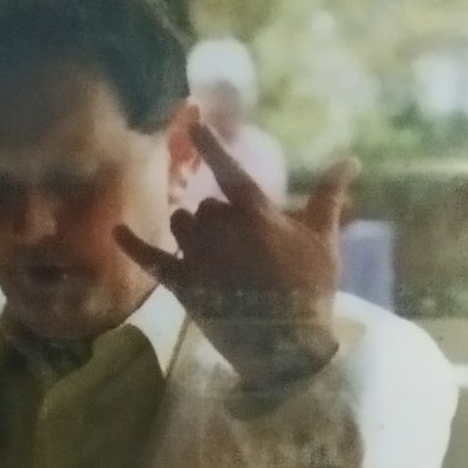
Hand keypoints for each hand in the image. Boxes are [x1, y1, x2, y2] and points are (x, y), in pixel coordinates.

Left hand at [116, 122, 359, 390]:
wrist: (287, 348)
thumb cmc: (311, 292)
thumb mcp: (323, 242)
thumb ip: (327, 198)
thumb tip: (350, 160)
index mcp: (257, 216)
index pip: (229, 171)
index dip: (211, 144)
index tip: (193, 119)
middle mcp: (222, 232)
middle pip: (207, 206)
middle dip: (220, 217)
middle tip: (244, 247)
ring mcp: (199, 259)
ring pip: (182, 224)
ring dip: (193, 229)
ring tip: (217, 251)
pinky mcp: (184, 286)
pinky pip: (151, 259)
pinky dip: (132, 244)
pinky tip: (116, 230)